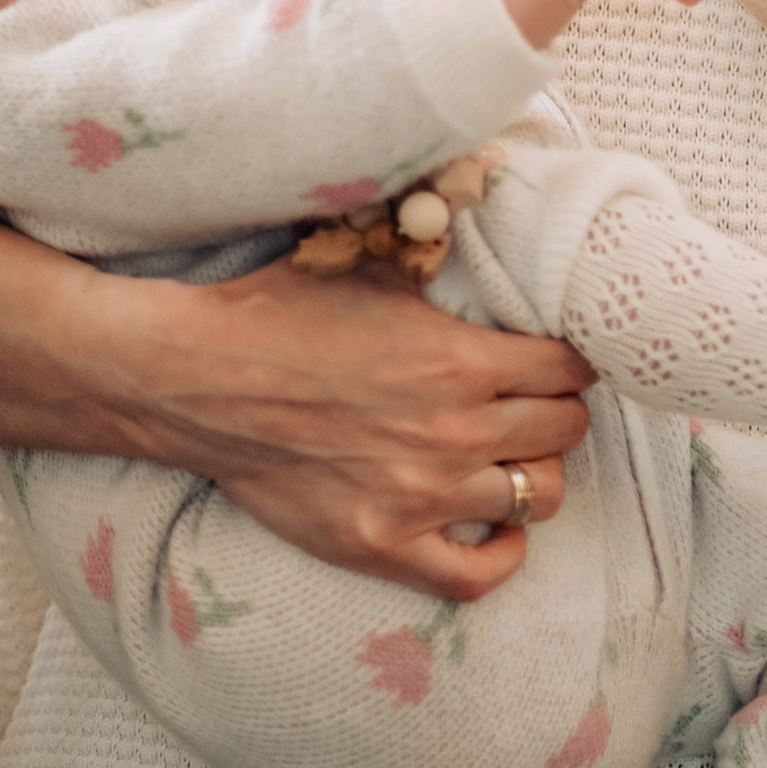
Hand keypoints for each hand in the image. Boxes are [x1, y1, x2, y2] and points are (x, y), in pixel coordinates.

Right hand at [131, 258, 591, 599]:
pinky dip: (502, 554)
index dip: (570, 358)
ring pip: (536, 497)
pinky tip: (496, 525)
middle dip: (556, 409)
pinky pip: (476, 574)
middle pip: (564, 430)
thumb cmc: (278, 311)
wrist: (195, 380)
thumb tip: (478, 192)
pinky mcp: (381, 545)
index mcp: (459, 360)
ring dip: (532, 471)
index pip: (570, 368)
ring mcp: (420, 497)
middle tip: (532, 400)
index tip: (557, 356)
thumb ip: (432, 246)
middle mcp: (453, 432)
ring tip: (509, 454)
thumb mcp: (366, 259)